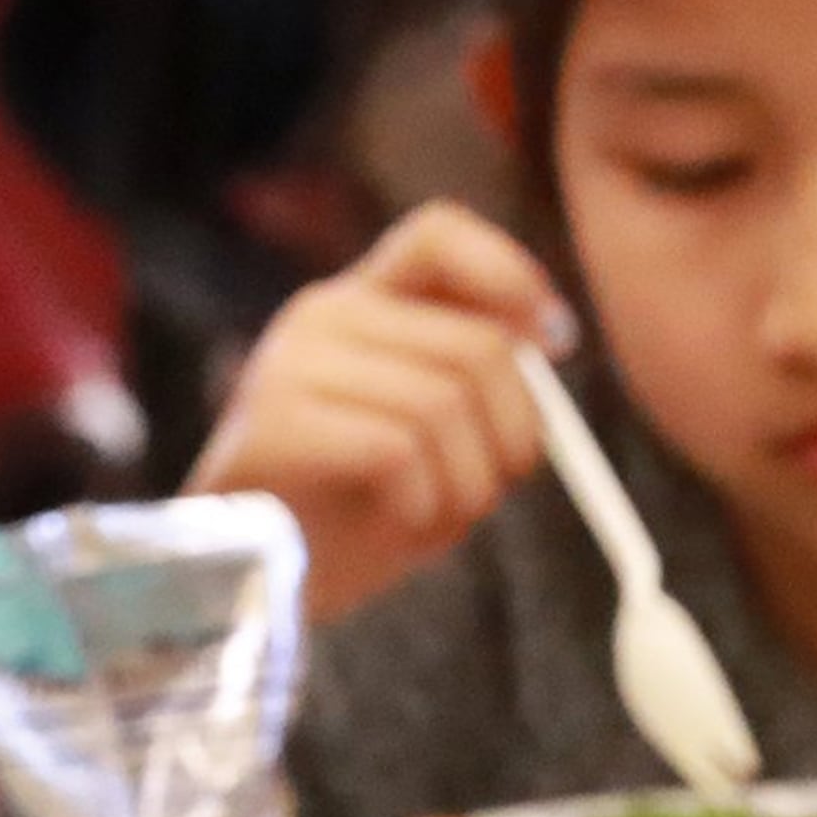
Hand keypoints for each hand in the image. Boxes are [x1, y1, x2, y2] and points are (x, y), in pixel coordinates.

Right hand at [188, 201, 570, 624]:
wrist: (260, 585)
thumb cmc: (362, 505)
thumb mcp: (440, 428)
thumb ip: (484, 373)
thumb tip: (552, 335)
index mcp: (363, 300)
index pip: (437, 231)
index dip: (510, 272)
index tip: (556, 342)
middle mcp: (320, 314)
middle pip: (477, 346)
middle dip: (517, 433)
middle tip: (499, 483)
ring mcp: (288, 363)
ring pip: (444, 403)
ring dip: (471, 481)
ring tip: (440, 512)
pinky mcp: (271, 422)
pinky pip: (397, 449)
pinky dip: (424, 502)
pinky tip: (398, 521)